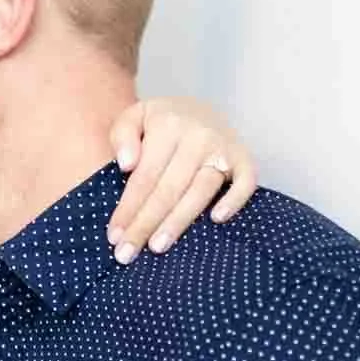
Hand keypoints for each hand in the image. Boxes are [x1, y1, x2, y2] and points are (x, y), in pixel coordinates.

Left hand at [107, 98, 257, 263]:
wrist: (199, 107)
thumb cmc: (161, 122)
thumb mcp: (134, 117)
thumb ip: (122, 135)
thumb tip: (126, 164)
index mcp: (168, 125)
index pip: (145, 176)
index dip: (128, 208)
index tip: (114, 236)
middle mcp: (198, 136)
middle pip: (169, 189)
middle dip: (146, 224)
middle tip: (128, 253)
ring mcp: (224, 148)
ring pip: (200, 191)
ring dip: (178, 221)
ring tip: (158, 247)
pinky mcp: (244, 158)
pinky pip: (245, 183)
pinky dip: (234, 201)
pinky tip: (216, 220)